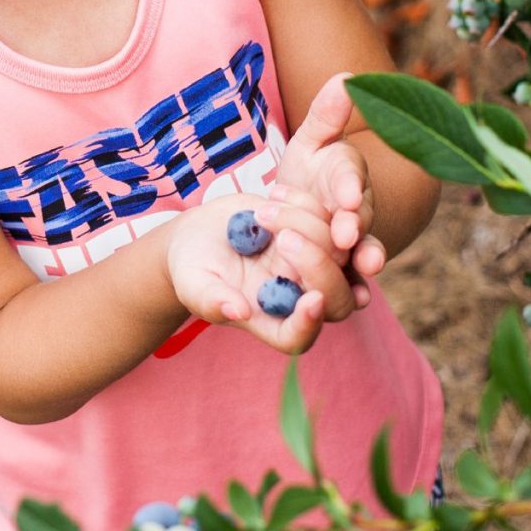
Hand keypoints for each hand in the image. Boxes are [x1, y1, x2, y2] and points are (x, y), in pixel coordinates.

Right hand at [164, 191, 359, 355]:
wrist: (197, 236)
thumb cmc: (191, 269)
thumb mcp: (193, 284)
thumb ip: (212, 300)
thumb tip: (238, 311)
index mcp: (270, 321)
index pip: (298, 336)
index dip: (309, 323)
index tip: (312, 300)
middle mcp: (299, 297)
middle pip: (337, 297)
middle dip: (319, 267)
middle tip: (284, 239)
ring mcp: (310, 265)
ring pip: (339, 252)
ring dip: (307, 226)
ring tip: (263, 212)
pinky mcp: (312, 233)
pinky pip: (329, 219)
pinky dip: (306, 204)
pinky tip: (273, 193)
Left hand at [271, 74, 385, 286]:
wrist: (286, 219)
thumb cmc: (305, 176)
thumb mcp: (309, 144)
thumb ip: (327, 115)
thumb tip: (348, 78)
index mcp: (352, 182)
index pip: (354, 181)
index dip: (351, 189)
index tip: (346, 196)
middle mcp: (358, 220)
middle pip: (359, 225)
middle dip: (351, 227)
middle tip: (340, 231)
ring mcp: (349, 254)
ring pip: (352, 264)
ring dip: (330, 260)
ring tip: (301, 251)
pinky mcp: (336, 283)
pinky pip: (343, 294)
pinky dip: (338, 295)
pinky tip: (330, 300)